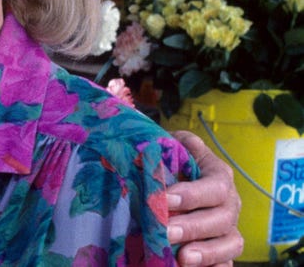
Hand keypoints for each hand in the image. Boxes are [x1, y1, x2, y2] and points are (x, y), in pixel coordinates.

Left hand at [167, 130, 242, 266]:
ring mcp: (228, 229)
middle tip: (166, 231)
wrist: (168, 178)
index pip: (213, 186)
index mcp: (219, 175)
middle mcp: (229, 203)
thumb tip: (177, 142)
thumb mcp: (171, 145)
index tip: (165, 199)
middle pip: (221, 219)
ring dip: (206, 252)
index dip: (192, 194)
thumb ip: (175, 143)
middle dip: (192, 226)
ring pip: (230, 244)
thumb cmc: (169, 159)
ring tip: (182, 258)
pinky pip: (226, 263)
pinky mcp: (222, 250)